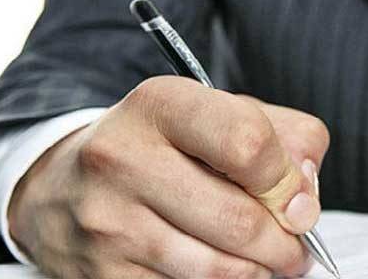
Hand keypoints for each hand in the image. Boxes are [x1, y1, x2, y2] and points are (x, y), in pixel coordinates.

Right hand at [8, 76, 329, 277]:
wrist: (63, 187)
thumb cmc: (164, 148)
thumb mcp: (220, 116)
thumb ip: (284, 138)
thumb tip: (304, 197)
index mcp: (161, 105)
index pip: (248, 143)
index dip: (288, 180)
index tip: (297, 199)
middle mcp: (123, 159)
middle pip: (240, 220)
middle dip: (286, 244)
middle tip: (296, 247)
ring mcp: (107, 222)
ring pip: (219, 271)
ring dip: (260, 273)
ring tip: (268, 262)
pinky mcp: (101, 274)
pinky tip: (225, 271)